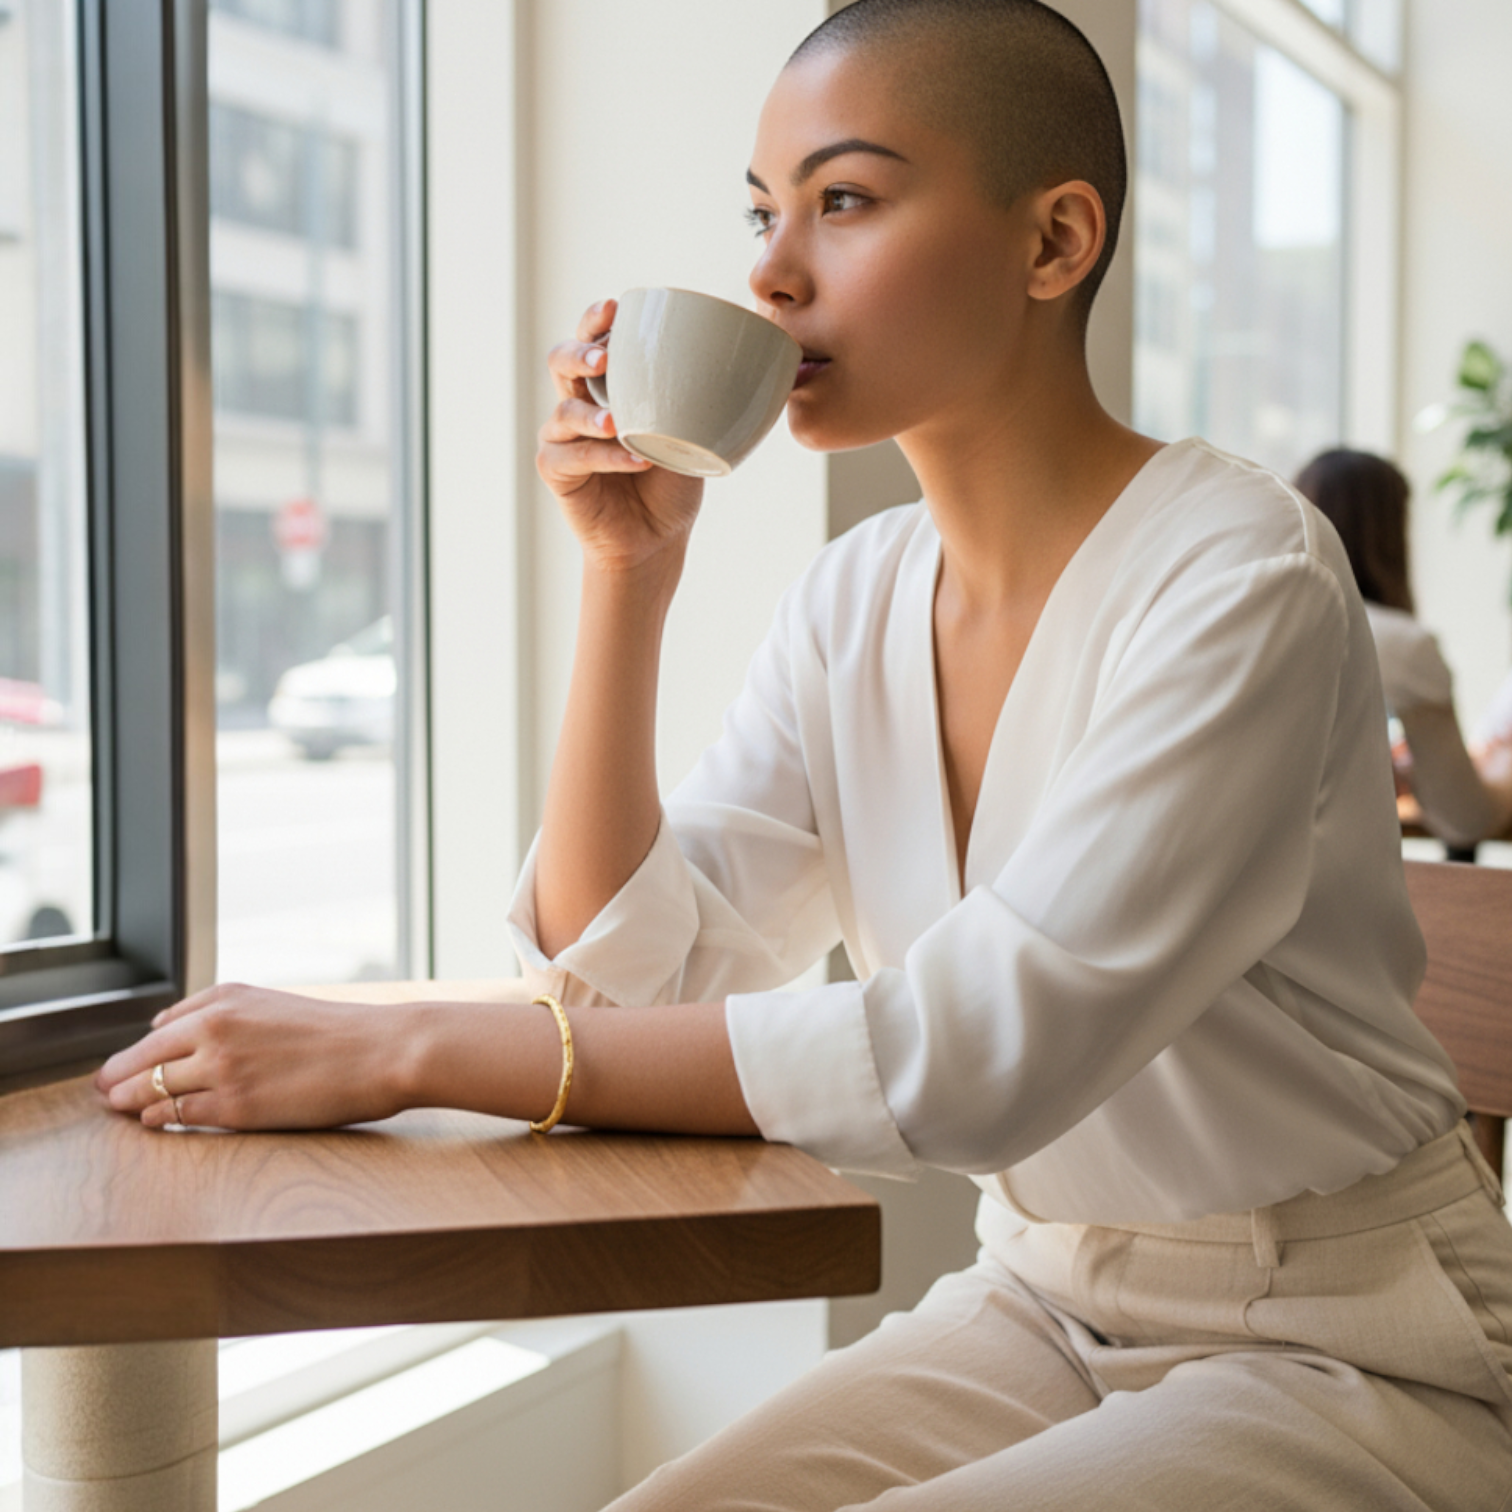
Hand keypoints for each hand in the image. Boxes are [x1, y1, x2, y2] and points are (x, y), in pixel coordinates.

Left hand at [93, 983, 413, 1131]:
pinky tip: (153, 1120)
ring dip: (130, 1100)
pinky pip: (179, 1114)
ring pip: (152, 1088)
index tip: (121, 1066)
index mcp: (226, 998)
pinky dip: (159, 1118)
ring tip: (120, 1108)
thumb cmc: (335, 1031)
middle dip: (116, 1077)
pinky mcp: (236, 1107)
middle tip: (103, 1092)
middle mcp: (215, 1028)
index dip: (133, 1052)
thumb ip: (219, 1010)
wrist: (379, 1051)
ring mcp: (222, 1068)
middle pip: (142, 1058)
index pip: (158, 1028)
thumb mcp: (271, 1004)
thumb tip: (166, 1028)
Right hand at [537, 298, 704, 573]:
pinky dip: (605, 458)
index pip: (594, 338)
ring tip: (616, 424)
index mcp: (610, 382)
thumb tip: (789, 366)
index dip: (597, 319)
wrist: (655, 537)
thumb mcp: (699, 432)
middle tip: (604, 358)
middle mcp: (579, 400)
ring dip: (590, 415)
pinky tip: (636, 461)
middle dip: (580, 352)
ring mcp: (562, 435)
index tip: (616, 308)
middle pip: (561, 360)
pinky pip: (572, 457)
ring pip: (563, 411)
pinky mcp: (556, 471)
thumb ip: (717, 398)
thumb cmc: (673, 478)